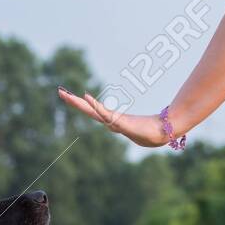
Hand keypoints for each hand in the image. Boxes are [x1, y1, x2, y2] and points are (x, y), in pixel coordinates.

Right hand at [57, 88, 176, 148]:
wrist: (164, 132)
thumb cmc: (153, 129)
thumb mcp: (140, 121)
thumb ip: (137, 117)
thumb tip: (137, 112)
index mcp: (112, 120)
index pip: (91, 110)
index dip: (79, 103)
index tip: (68, 95)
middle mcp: (110, 122)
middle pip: (87, 110)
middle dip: (73, 102)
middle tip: (60, 92)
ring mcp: (115, 123)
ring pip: (92, 112)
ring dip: (79, 103)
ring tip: (67, 95)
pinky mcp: (122, 123)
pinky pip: (105, 113)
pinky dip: (95, 106)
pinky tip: (87, 97)